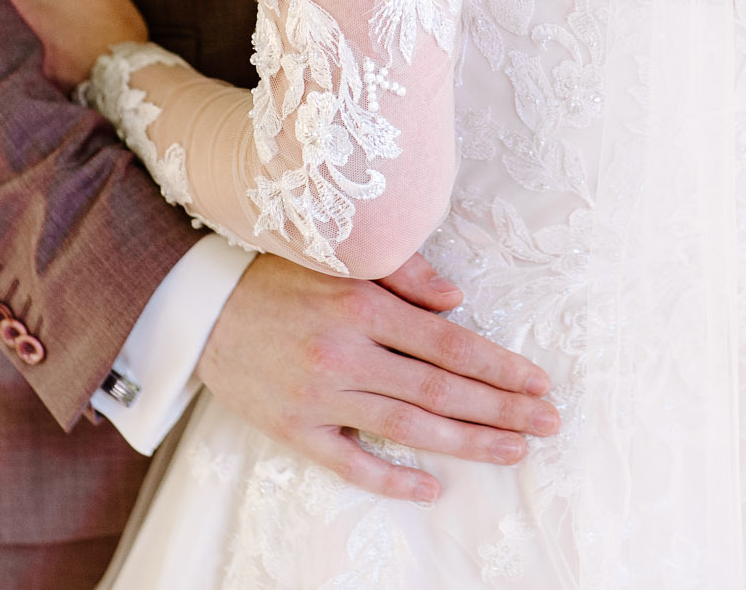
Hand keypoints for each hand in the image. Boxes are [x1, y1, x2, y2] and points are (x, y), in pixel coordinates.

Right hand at [195, 252, 561, 502]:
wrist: (197, 305)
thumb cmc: (274, 272)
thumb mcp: (338, 256)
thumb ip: (403, 273)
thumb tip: (459, 300)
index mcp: (362, 305)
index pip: (449, 344)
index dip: (500, 367)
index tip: (539, 383)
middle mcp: (346, 353)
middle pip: (440, 391)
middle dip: (502, 409)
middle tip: (548, 423)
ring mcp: (319, 396)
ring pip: (408, 428)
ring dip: (467, 443)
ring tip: (513, 451)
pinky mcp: (293, 428)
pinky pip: (351, 463)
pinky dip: (393, 479)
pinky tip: (433, 488)